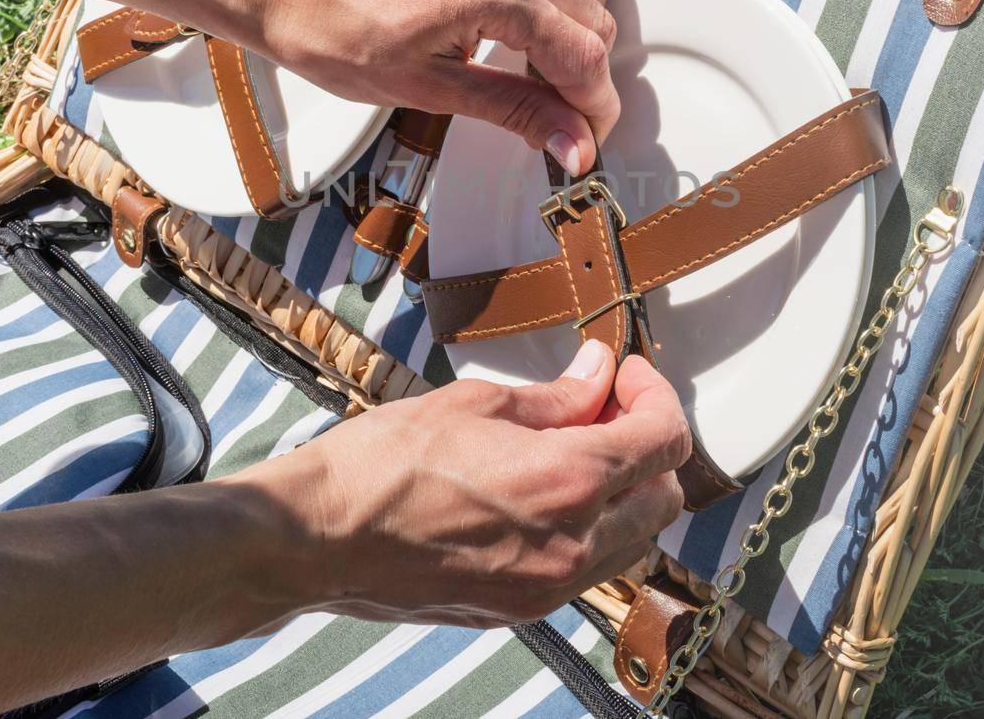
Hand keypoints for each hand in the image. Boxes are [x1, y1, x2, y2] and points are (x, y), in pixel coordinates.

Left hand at [241, 0, 620, 176]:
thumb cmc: (332, 34)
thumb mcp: (428, 90)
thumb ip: (515, 109)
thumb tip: (571, 141)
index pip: (582, 54)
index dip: (592, 105)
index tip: (586, 136)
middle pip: (593, 11)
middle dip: (588, 69)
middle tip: (560, 106)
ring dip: (582, 10)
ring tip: (546, 51)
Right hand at [266, 342, 688, 627]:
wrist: (319, 539)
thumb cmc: (384, 463)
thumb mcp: (475, 404)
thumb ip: (556, 396)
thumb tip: (599, 373)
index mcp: (568, 481)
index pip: (665, 441)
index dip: (656, 394)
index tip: (625, 373)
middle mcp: (574, 544)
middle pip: (665, 497)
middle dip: (648, 444)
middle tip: (604, 405)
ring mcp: (550, 586)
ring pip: (634, 540)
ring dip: (625, 492)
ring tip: (574, 449)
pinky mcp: (523, 609)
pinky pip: (589, 569)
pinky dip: (591, 528)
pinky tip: (544, 493)